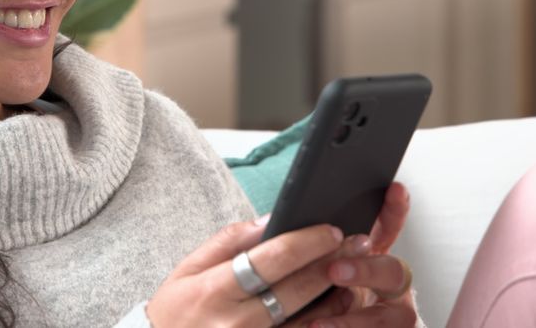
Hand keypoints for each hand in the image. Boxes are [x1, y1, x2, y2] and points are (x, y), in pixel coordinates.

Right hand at [146, 183, 415, 326]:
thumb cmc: (176, 310)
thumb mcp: (188, 268)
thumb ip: (229, 241)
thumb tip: (272, 219)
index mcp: (215, 290)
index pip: (271, 259)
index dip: (307, 242)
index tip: (332, 230)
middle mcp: (236, 322)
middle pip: (297, 289)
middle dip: (332, 263)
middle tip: (358, 244)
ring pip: (308, 322)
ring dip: (337, 298)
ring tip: (354, 277)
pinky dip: (322, 324)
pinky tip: (336, 308)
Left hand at [290, 182, 416, 327]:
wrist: (307, 326)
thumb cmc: (303, 302)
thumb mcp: (298, 273)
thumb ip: (294, 250)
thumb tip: (273, 224)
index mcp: (367, 262)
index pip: (386, 230)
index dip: (393, 210)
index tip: (394, 189)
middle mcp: (386, 288)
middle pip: (393, 271)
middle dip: (366, 269)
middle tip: (333, 271)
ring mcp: (391, 316)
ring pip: (396, 315)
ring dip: (359, 317)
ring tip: (318, 320)